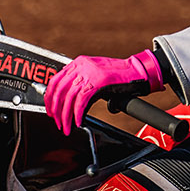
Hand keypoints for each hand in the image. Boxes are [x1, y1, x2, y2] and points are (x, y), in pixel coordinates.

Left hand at [45, 51, 162, 135]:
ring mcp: (90, 72)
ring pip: (69, 98)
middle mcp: (81, 66)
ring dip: (66, 116)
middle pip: (59, 90)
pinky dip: (78, 114)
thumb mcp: (97, 78)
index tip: (51, 111)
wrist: (139, 72)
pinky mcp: (99, 81)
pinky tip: (79, 122)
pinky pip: (82, 101)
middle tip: (58, 122)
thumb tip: (74, 106)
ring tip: (67, 127)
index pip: (56, 81)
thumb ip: (84, 87)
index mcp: (79, 63)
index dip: (50, 98)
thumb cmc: (121, 77)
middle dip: (56, 110)